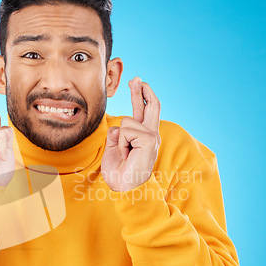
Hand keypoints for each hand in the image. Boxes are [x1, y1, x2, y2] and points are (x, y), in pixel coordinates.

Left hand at [101, 77, 160, 191]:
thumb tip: (117, 126)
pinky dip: (121, 142)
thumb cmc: (118, 172)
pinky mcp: (149, 140)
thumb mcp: (114, 147)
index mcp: (142, 136)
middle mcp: (150, 135)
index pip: (143, 111)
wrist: (122, 186)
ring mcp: (152, 137)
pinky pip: (126, 130)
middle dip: (140, 91)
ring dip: (119, 138)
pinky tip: (127, 153)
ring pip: (127, 121)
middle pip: (150, 106)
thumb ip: (117, 134)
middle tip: (136, 78)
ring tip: (124, 153)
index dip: (140, 96)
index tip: (137, 84)